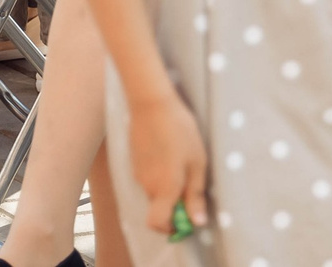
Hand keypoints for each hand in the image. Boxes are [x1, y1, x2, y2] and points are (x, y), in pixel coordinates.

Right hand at [126, 86, 211, 236]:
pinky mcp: (134, 160)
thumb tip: (197, 223)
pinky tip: (169, 151)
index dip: (172, 229)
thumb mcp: (197, 163)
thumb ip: (195, 195)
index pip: (158, 224)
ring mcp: (138, 172)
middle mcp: (147, 185)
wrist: (151, 103)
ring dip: (168, 185)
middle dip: (175, 203)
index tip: (187, 219)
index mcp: (164, 189)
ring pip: (154, 191)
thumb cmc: (180, 131)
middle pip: (159, 207)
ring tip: (182, 161)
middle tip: (192, 182)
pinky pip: (148, 176)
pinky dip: (159, 172)